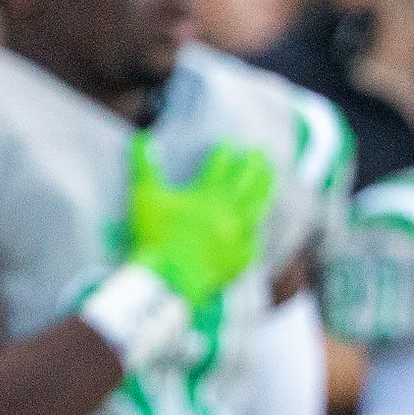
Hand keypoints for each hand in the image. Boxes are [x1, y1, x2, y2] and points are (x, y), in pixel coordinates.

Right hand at [129, 138, 274, 303]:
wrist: (171, 276)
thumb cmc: (154, 234)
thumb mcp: (145, 195)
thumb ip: (144, 164)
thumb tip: (143, 137)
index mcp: (208, 195)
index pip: (219, 168)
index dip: (224, 155)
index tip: (229, 144)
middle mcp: (230, 211)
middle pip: (246, 183)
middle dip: (254, 165)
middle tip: (261, 152)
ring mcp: (240, 235)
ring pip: (257, 206)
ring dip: (264, 189)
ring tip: (270, 177)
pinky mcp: (242, 256)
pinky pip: (254, 239)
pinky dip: (257, 227)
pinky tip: (260, 221)